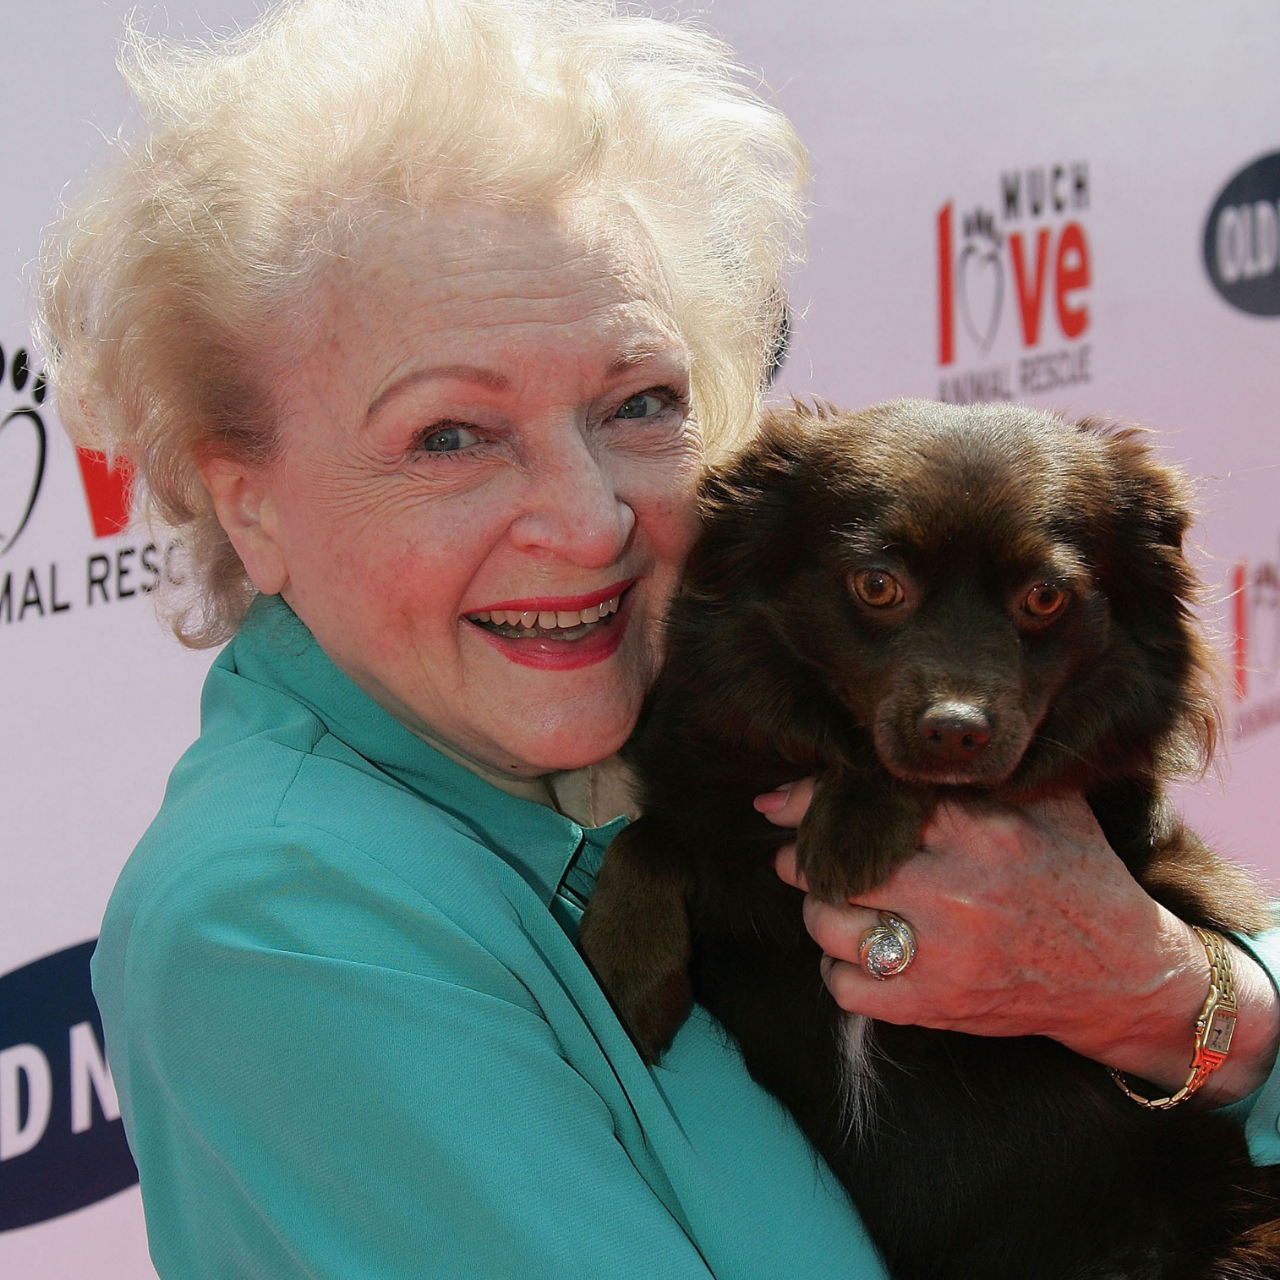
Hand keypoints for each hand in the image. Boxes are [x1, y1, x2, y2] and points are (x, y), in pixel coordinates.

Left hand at [756, 781, 1279, 1105]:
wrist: (1128, 977)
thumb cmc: (1084, 879)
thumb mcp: (1055, 810)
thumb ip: (990, 776)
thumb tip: (914, 740)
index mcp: (983, 833)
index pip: (872, 804)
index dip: (816, 800)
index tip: (781, 801)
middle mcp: (957, 892)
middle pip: (837, 864)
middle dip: (803, 856)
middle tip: (796, 853)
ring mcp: (944, 955)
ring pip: (830, 925)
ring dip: (821, 912)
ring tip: (834, 902)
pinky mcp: (937, 1006)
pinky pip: (847, 988)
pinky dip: (840, 972)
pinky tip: (859, 955)